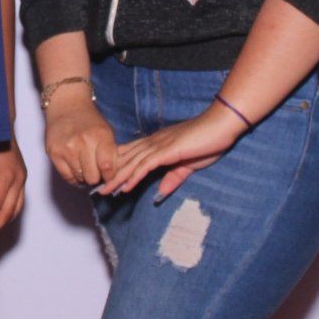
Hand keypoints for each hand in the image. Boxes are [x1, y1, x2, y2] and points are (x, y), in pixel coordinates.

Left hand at [0, 141, 25, 235]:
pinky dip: (10, 212)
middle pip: (8, 211)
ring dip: (3, 221)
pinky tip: (0, 216)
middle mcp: (18, 180)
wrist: (1, 130)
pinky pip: (20, 202)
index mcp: (6, 176)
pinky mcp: (23, 179)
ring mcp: (23, 180)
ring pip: (17, 209)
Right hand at [44, 101, 118, 187]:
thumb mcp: (107, 132)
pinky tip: (76, 167)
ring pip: (80, 178)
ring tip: (84, 164)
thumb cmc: (89, 121)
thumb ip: (112, 155)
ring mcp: (66, 148)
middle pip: (93, 177)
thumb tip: (112, 179)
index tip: (109, 176)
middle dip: (96, 176)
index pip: (107, 167)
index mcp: (100, 136)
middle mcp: (83, 142)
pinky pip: (66, 176)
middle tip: (95, 169)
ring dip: (84, 175)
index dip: (110, 176)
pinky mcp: (53, 152)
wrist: (66, 105)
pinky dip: (73, 176)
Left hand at [97, 104, 241, 199]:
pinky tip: (125, 187)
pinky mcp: (167, 151)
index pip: (132, 155)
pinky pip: (146, 166)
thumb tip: (160, 193)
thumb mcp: (188, 165)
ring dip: (117, 178)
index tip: (106, 180)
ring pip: (132, 164)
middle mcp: (154, 142)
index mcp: (158, 144)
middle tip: (97, 188)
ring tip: (105, 191)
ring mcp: (159, 145)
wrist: (222, 125)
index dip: (118, 167)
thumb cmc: (208, 142)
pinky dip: (134, 177)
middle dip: (111, 174)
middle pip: (127, 159)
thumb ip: (173, 178)